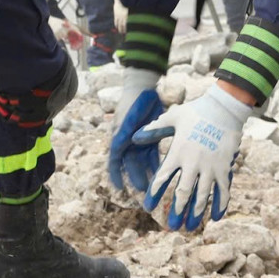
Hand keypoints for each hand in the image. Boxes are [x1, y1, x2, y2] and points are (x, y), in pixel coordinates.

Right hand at [107, 66, 164, 194]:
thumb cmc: (132, 101)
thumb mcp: (128, 118)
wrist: (143, 86)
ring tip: (153, 186)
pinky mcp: (151, 136)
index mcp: (118, 137)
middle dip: (136, 177)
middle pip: (131, 164)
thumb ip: (123, 133)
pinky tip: (163, 171)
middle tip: (143, 190)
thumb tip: (116, 149)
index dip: (116, 175)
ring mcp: (140, 140)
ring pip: (143, 161)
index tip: (119, 188)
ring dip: (147, 172)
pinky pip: (154, 153)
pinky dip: (156, 162)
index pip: (115, 161)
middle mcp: (128, 141)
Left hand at [141, 83, 251, 232]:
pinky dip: (221, 205)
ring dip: (197, 214)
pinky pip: (223, 190)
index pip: (162, 178)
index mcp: (177, 153)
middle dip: (176, 211)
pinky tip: (217, 218)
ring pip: (203, 196)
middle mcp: (193, 163)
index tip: (147, 208)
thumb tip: (134, 137)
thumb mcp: (172, 117)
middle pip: (183, 193)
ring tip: (191, 227)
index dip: (154, 195)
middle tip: (171, 227)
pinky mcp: (225, 168)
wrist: (224, 108)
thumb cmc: (196, 112)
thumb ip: (153, 129)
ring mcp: (210, 167)